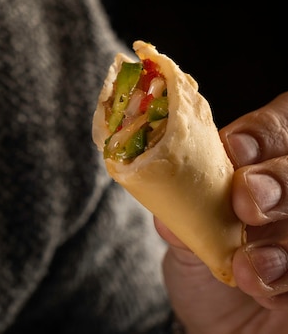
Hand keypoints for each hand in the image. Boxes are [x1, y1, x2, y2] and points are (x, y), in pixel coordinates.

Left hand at [155, 92, 287, 333]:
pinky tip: (264, 291)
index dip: (262, 131)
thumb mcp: (184, 239)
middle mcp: (287, 192)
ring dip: (283, 238)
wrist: (216, 333)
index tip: (234, 146)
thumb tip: (164, 187)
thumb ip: (182, 211)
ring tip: (248, 265)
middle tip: (245, 199)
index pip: (277, 126)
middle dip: (277, 178)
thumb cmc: (204, 274)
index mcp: (258, 166)